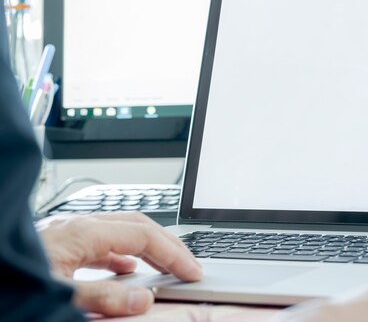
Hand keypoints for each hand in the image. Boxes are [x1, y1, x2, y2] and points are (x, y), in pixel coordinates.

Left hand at [36, 212, 202, 316]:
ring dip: (150, 246)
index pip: (145, 235)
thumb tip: (141, 298)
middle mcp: (81, 226)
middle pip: (140, 224)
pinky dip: (126, 253)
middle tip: (189, 266)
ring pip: (124, 230)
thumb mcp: (58, 294)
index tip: (192, 271)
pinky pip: (106, 241)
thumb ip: (101, 298)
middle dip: (169, 244)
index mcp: (84, 233)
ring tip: (167, 266)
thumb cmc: (10, 275)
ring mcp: (72, 231)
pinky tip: (127, 267)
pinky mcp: (64, 241)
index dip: (174, 253)